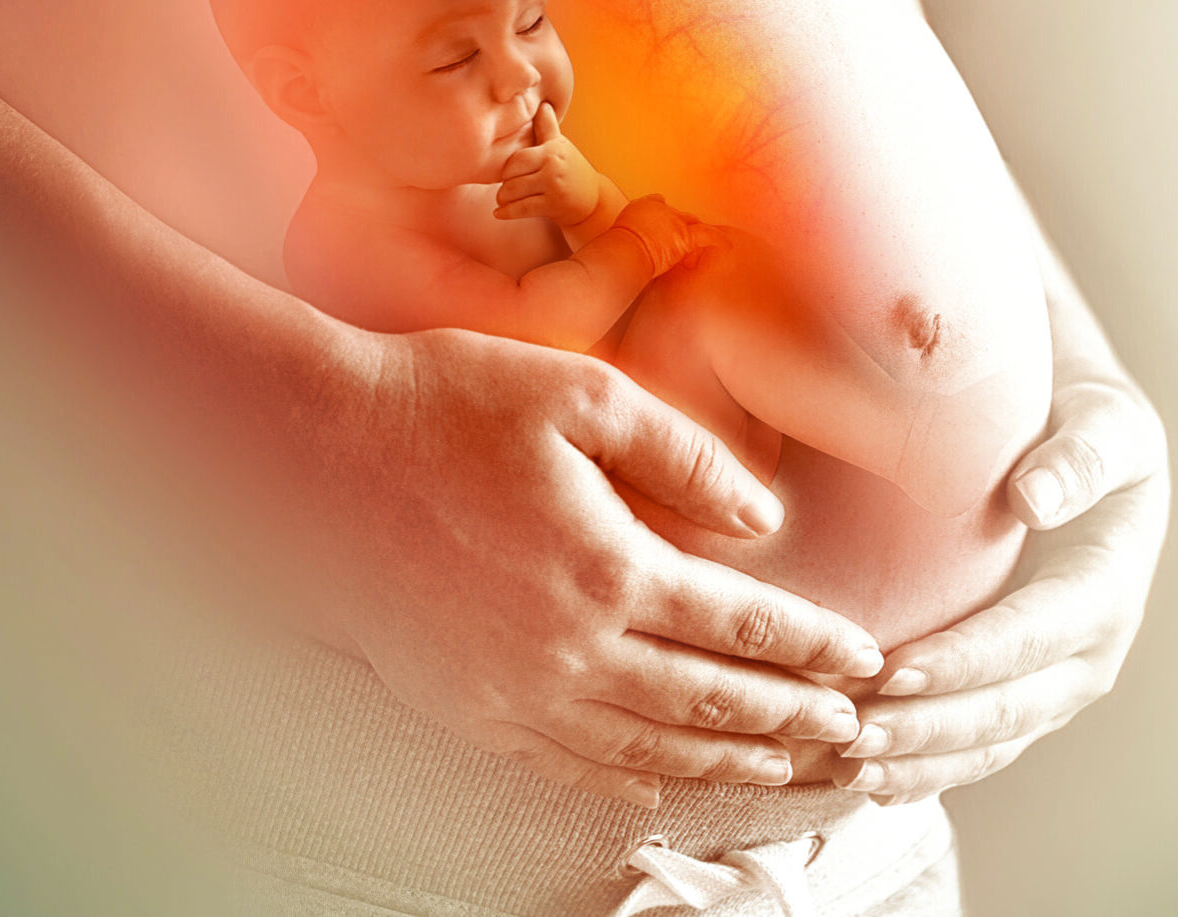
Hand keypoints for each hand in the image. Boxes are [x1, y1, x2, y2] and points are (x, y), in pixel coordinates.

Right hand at [301, 324, 880, 808]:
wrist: (312, 456)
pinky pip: (565, 764)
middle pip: (709, 701)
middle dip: (790, 717)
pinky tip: (658, 782)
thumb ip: (684, 455)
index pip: (744, 625)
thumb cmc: (444, 405)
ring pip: (646, 746)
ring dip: (724, 759)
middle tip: (848, 731)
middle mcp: (571, 647)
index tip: (865, 659)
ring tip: (781, 764)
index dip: (813, 647)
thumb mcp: (580, 396)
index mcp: (611, 565)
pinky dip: (626, 779)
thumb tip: (764, 518)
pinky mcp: (467, 708)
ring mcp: (516, 690)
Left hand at [495, 102, 601, 224]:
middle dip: (504, 184)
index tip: (509, 174)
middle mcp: (553, 166)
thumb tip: (542, 104)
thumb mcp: (560, 146)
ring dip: (503, 199)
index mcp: (552, 149)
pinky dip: (506, 213)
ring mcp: (553, 186)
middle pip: (512, 175)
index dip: (508, 168)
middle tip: (505, 188)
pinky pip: (521, 209)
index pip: (517, 157)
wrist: (593, 200)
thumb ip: (547, 127)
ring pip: (513, 192)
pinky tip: (498, 213)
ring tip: (503, 200)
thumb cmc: (571, 169)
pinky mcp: (552, 205)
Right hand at [610, 195, 709, 276]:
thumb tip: (633, 230)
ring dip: (698, 233)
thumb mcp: (617, 230)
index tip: (667, 227)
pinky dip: (719, 239)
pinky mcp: (685, 236)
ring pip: (693, 224)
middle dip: (684, 226)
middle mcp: (664, 210)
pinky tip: (727, 245)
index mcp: (646, 207)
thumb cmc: (617, 245)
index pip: (660, 206)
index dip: (666, 218)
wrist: (625, 249)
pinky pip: (708, 235)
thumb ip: (627, 227)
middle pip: (680, 216)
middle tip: (685, 240)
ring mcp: (676, 222)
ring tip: (705, 245)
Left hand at [832, 251, 1169, 803]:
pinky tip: (872, 781)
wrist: (1097, 449)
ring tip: (848, 765)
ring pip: (991, 743)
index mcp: (1107, 589)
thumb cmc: (1090, 424)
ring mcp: (1059, 684)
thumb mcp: (1105, 422)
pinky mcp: (1028, 695)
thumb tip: (1033, 500)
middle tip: (851, 733)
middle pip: (1007, 708)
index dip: (965, 660)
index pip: (1030, 636)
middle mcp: (1091, 653)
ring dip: (922, 762)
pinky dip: (930, 769)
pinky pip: (981, 747)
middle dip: (929, 728)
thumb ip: (1078, 457)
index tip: (893, 671)